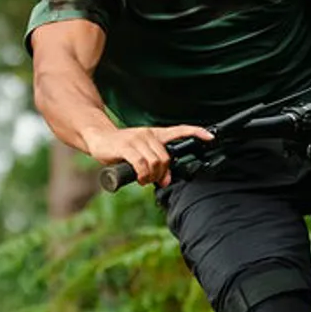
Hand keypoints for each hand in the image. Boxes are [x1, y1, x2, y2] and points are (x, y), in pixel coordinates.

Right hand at [87, 121, 213, 186]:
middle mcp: (148, 134)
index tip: (211, 137)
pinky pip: (142, 164)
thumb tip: (167, 181)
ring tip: (144, 179)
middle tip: (153, 179)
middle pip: (167, 157)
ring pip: (156, 162)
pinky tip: (140, 178)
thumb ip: (156, 165)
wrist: (99, 138)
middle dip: (163, 173)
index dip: (196, 133)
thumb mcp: (141, 154)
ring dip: (152, 176)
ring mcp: (137, 139)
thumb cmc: (122, 148)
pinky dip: (143, 175)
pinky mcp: (126, 147)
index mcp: (155, 134)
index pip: (180, 130)